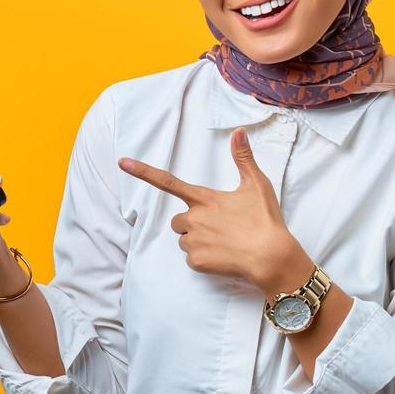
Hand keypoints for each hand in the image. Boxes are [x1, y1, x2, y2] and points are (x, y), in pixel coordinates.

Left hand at [118, 127, 300, 292]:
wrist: (271, 257)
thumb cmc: (265, 220)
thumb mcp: (256, 184)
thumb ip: (243, 158)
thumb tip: (238, 131)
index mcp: (204, 198)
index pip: (168, 182)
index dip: (143, 171)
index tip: (122, 162)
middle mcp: (194, 218)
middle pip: (179, 220)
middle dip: (192, 223)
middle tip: (220, 227)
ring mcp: (194, 241)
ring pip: (185, 240)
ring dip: (199, 241)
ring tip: (225, 242)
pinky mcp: (197, 262)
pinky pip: (192, 259)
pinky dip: (205, 259)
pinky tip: (224, 256)